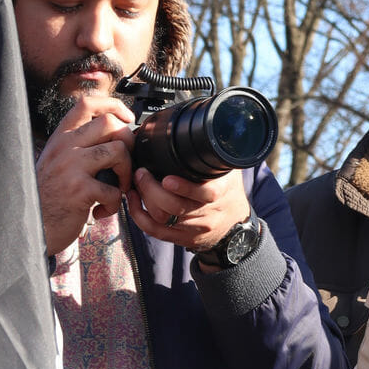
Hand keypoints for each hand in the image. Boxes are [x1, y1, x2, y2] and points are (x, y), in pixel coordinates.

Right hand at [36, 92, 135, 257]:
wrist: (30, 226)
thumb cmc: (49, 195)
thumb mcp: (59, 160)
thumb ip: (81, 144)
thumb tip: (117, 130)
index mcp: (62, 137)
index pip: (87, 104)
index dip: (113, 105)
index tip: (126, 118)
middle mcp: (65, 147)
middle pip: (110, 123)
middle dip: (128, 141)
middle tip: (125, 162)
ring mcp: (71, 168)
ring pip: (118, 150)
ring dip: (127, 172)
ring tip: (118, 187)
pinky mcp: (78, 191)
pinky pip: (114, 189)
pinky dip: (115, 203)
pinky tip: (102, 209)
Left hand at [126, 164, 250, 254]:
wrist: (234, 225)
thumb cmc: (228, 192)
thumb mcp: (229, 171)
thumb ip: (216, 156)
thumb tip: (203, 129)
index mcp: (222, 192)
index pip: (205, 194)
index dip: (184, 188)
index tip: (166, 178)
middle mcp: (207, 213)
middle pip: (176, 207)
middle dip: (152, 190)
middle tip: (141, 173)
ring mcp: (193, 229)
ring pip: (162, 220)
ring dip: (143, 201)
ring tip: (135, 184)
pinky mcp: (180, 239)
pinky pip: (155, 231)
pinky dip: (139, 217)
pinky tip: (134, 201)